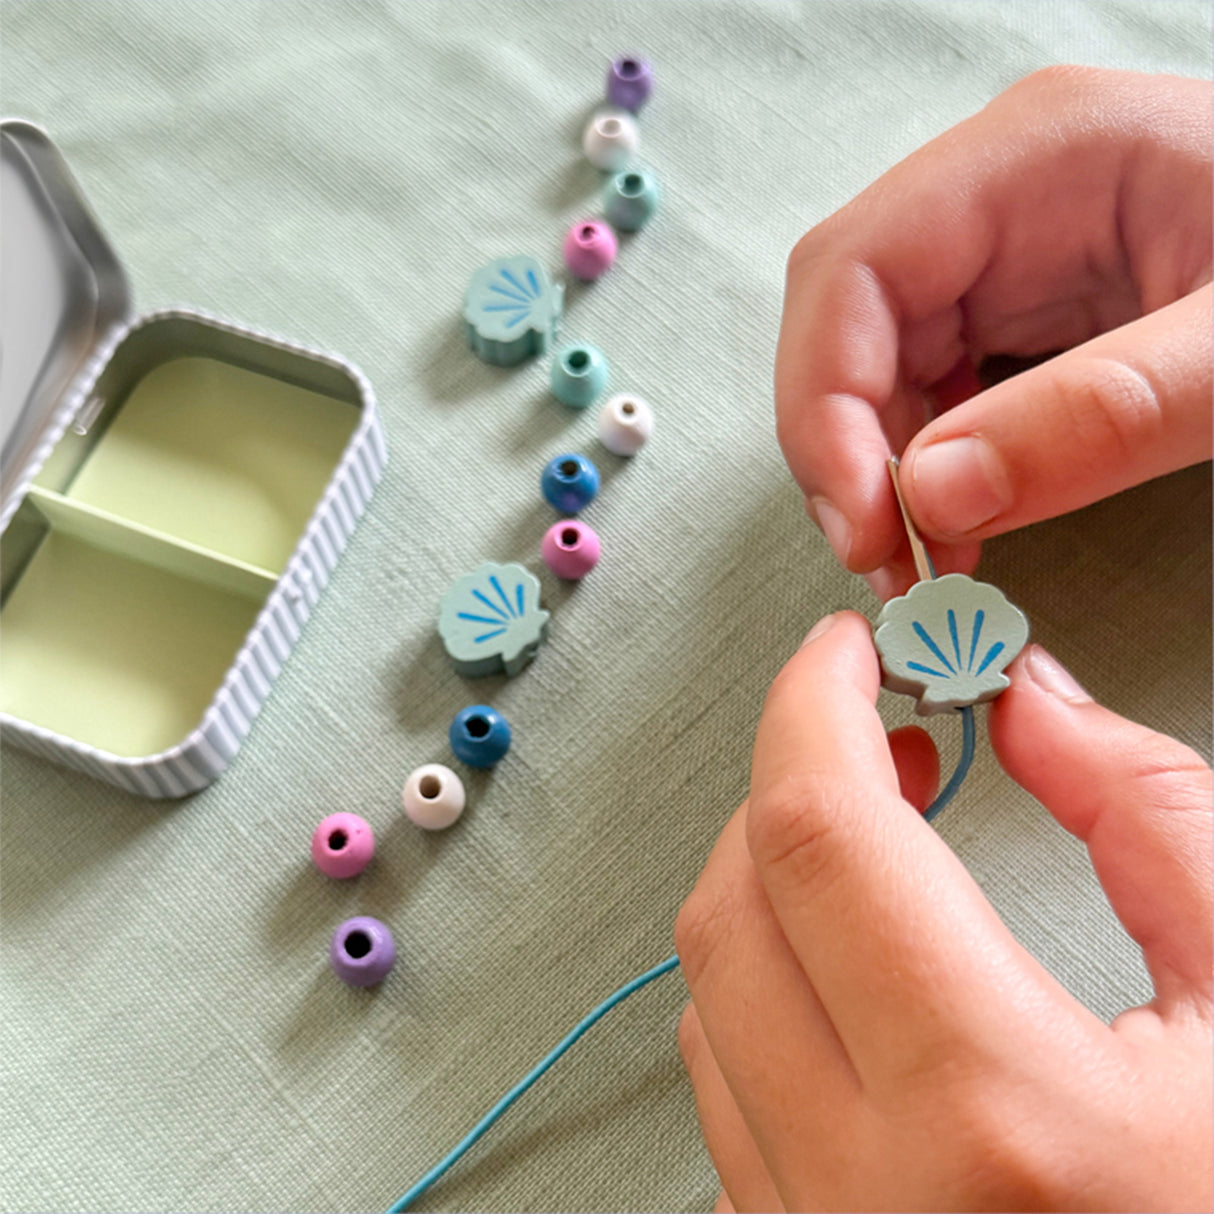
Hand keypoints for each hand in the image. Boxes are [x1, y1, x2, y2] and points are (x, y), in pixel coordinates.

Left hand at [675, 612, 1211, 1210]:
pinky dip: (767, 996)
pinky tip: (852, 979)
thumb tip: (1034, 703)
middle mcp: (872, 1195)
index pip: (821, 837)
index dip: (812, 706)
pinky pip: (726, 1095)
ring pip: (709, 1001)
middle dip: (789, 788)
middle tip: (874, 740)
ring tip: (874, 849)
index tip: (842, 651)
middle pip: (733, 908)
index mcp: (998, 1116)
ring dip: (771, 888)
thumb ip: (1156, 823)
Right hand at [775, 67, 1211, 598]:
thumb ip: (1102, 412)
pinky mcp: (1024, 309)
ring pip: (877, 369)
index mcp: (1039, 155)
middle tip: (890, 566)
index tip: (864, 521)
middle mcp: (999, 197)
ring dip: (882, 477)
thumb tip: (933, 494)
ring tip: (928, 565)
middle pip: (847, 327)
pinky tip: (960, 526)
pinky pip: (934, 392)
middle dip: (848, 456)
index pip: (851, 271)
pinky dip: (930, 472)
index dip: (824, 403)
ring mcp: (1008, 253)